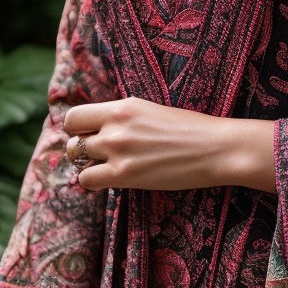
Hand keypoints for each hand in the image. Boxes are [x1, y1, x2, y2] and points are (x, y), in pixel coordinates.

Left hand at [61, 98, 275, 193]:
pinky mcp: (123, 174)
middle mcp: (115, 125)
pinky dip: (94, 181)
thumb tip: (103, 128)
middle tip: (98, 155)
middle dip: (81, 148)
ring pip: (77, 159)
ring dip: (89, 165)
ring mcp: (117, 150)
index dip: (77, 129)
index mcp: (123, 106)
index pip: (75, 116)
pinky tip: (111, 180)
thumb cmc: (191, 130)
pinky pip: (87, 180)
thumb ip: (125, 117)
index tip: (88, 136)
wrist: (215, 148)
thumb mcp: (151, 111)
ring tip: (107, 167)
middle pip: (73, 140)